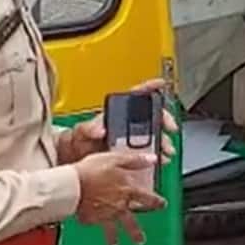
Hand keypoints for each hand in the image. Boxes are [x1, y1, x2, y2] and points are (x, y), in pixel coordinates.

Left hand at [60, 79, 178, 164]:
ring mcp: (130, 138)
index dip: (149, 88)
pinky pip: (148, 152)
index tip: (161, 84)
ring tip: (166, 150)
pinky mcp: (131, 153)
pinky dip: (157, 155)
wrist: (75, 161)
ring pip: (153, 135)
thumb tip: (99, 128)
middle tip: (169, 128)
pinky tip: (160, 160)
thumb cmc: (78, 142)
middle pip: (151, 116)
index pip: (136, 96)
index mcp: (116, 114)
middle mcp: (126, 124)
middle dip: (164, 121)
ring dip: (163, 142)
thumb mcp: (81, 132)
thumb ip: (89, 128)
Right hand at [74, 151, 165, 244]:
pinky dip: (91, 226)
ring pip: (113, 230)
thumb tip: (152, 159)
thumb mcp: (117, 159)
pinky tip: (92, 227)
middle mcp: (119, 206)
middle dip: (137, 232)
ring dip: (114, 238)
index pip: (148, 198)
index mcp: (128, 190)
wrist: (72, 184)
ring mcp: (105, 215)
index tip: (162, 205)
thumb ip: (136, 161)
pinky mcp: (91, 219)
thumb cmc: (92, 170)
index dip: (157, 202)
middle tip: (141, 240)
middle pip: (131, 222)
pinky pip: (94, 225)